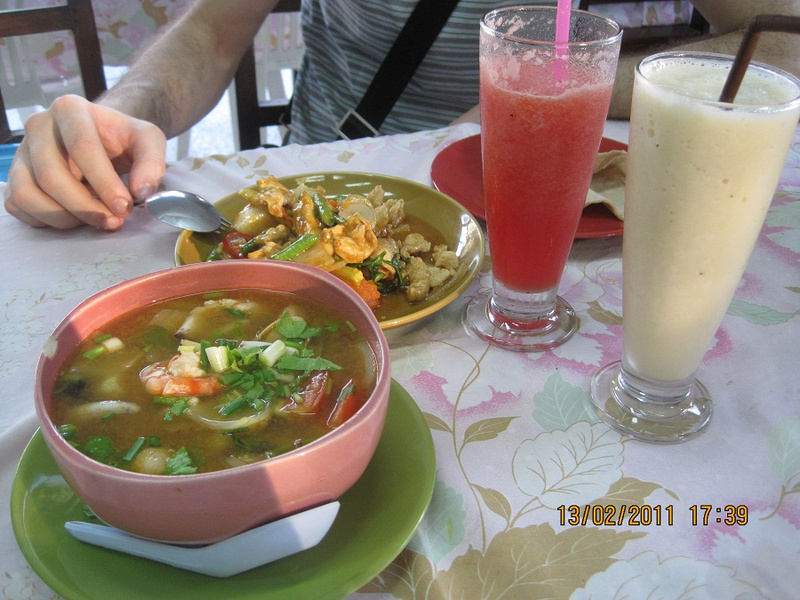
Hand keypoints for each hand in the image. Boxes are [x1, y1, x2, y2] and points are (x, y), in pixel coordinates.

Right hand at [3, 95, 166, 229]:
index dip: (104, 182)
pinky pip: (20, 206)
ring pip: (28, 194)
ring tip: (97, 220)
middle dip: (85, 207)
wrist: (102, 137)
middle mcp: (38, 127)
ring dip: (66, 218)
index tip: (124, 207)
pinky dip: (48, 221)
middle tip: (114, 222)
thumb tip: (142, 192)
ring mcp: (22, 153)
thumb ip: (152, 162)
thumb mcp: (147, 140)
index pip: (82, 147)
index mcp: (70, 109)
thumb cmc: (122, 139)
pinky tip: (76, 219)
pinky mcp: (15, 177)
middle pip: (51, 176)